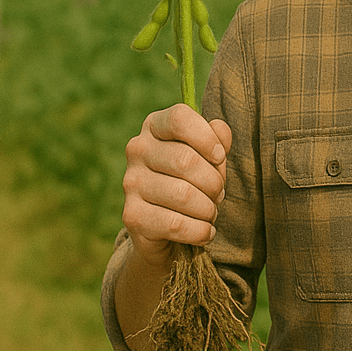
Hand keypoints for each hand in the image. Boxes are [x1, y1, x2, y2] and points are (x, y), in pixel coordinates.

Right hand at [121, 103, 230, 270]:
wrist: (165, 227)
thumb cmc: (193, 181)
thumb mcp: (209, 157)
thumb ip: (218, 139)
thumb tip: (219, 128)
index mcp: (155, 126)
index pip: (179, 118)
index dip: (206, 138)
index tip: (220, 156)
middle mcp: (137, 149)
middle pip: (186, 160)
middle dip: (214, 182)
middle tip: (219, 194)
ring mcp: (131, 182)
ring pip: (183, 195)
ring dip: (209, 209)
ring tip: (210, 213)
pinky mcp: (132, 215)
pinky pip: (175, 224)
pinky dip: (200, 231)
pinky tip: (206, 231)